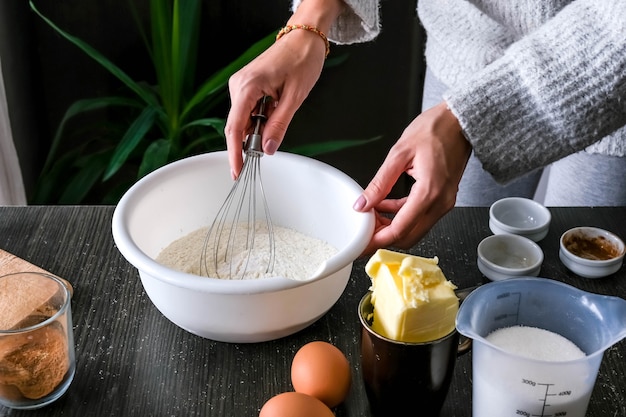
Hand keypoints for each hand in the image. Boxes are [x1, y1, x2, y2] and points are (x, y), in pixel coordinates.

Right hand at [225, 29, 326, 178]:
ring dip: (257, 130)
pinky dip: (259, 121)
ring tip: (280, 114)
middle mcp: (238, 85)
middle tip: (267, 150)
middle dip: (248, 143)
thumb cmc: (302, 60)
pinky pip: (247, 112)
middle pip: (236, 126)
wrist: (304, 38)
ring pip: (243, 120)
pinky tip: (274, 112)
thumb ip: (280, 124)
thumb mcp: (295, 97)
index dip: (235, 153)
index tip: (237, 171)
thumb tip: (268, 148)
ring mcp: (241, 86)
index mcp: (247, 86)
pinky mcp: (246, 87)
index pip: (235, 127)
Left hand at [353, 102, 471, 254]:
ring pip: (415, 229)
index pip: (401, 229)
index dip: (379, 240)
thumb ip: (379, 183)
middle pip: (409, 236)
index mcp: (429, 192)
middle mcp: (440, 203)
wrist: (459, 121)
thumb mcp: (399, 154)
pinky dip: (403, 216)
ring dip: (393, 226)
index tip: (363, 242)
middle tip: (365, 230)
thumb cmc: (435, 130)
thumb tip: (363, 203)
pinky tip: (386, 205)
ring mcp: (445, 203)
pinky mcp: (444, 199)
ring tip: (372, 215)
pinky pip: (421, 217)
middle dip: (385, 237)